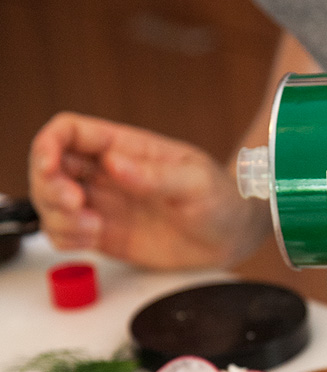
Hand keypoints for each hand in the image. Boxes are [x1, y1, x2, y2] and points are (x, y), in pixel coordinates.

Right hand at [29, 113, 268, 269]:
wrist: (233, 235)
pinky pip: (66, 233)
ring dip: (57, 216)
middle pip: (49, 166)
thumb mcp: (197, 183)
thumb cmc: (222, 198)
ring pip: (51, 202)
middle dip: (49, 186)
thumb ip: (156, 175)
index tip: (51, 168)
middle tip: (75, 204)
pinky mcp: (105, 234)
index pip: (70, 131)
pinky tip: (93, 239)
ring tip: (92, 228)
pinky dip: (66, 238)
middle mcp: (108, 173)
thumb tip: (115, 163)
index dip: (49, 144)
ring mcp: (104, 203)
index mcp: (126, 147)